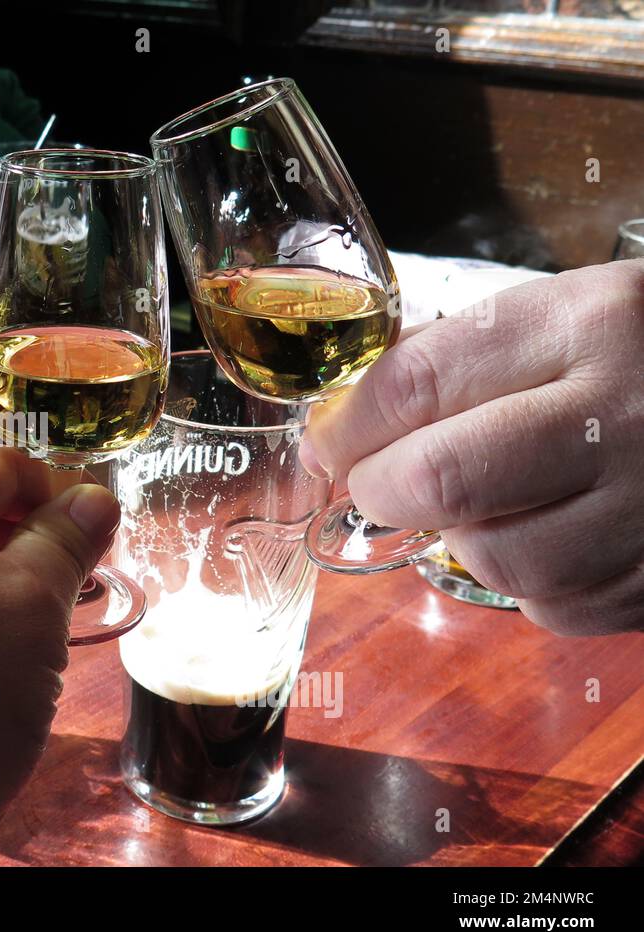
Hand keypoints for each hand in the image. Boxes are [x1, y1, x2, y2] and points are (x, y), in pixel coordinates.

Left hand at [300, 259, 643, 635]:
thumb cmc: (641, 355)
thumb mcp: (560, 315)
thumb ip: (452, 359)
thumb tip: (342, 423)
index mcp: (585, 325)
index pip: (416, 384)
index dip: (349, 424)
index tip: (330, 440)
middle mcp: (622, 416)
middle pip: (442, 480)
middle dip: (381, 488)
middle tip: (379, 483)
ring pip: (494, 557)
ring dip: (460, 537)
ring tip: (484, 503)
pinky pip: (554, 604)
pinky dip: (530, 579)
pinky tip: (551, 533)